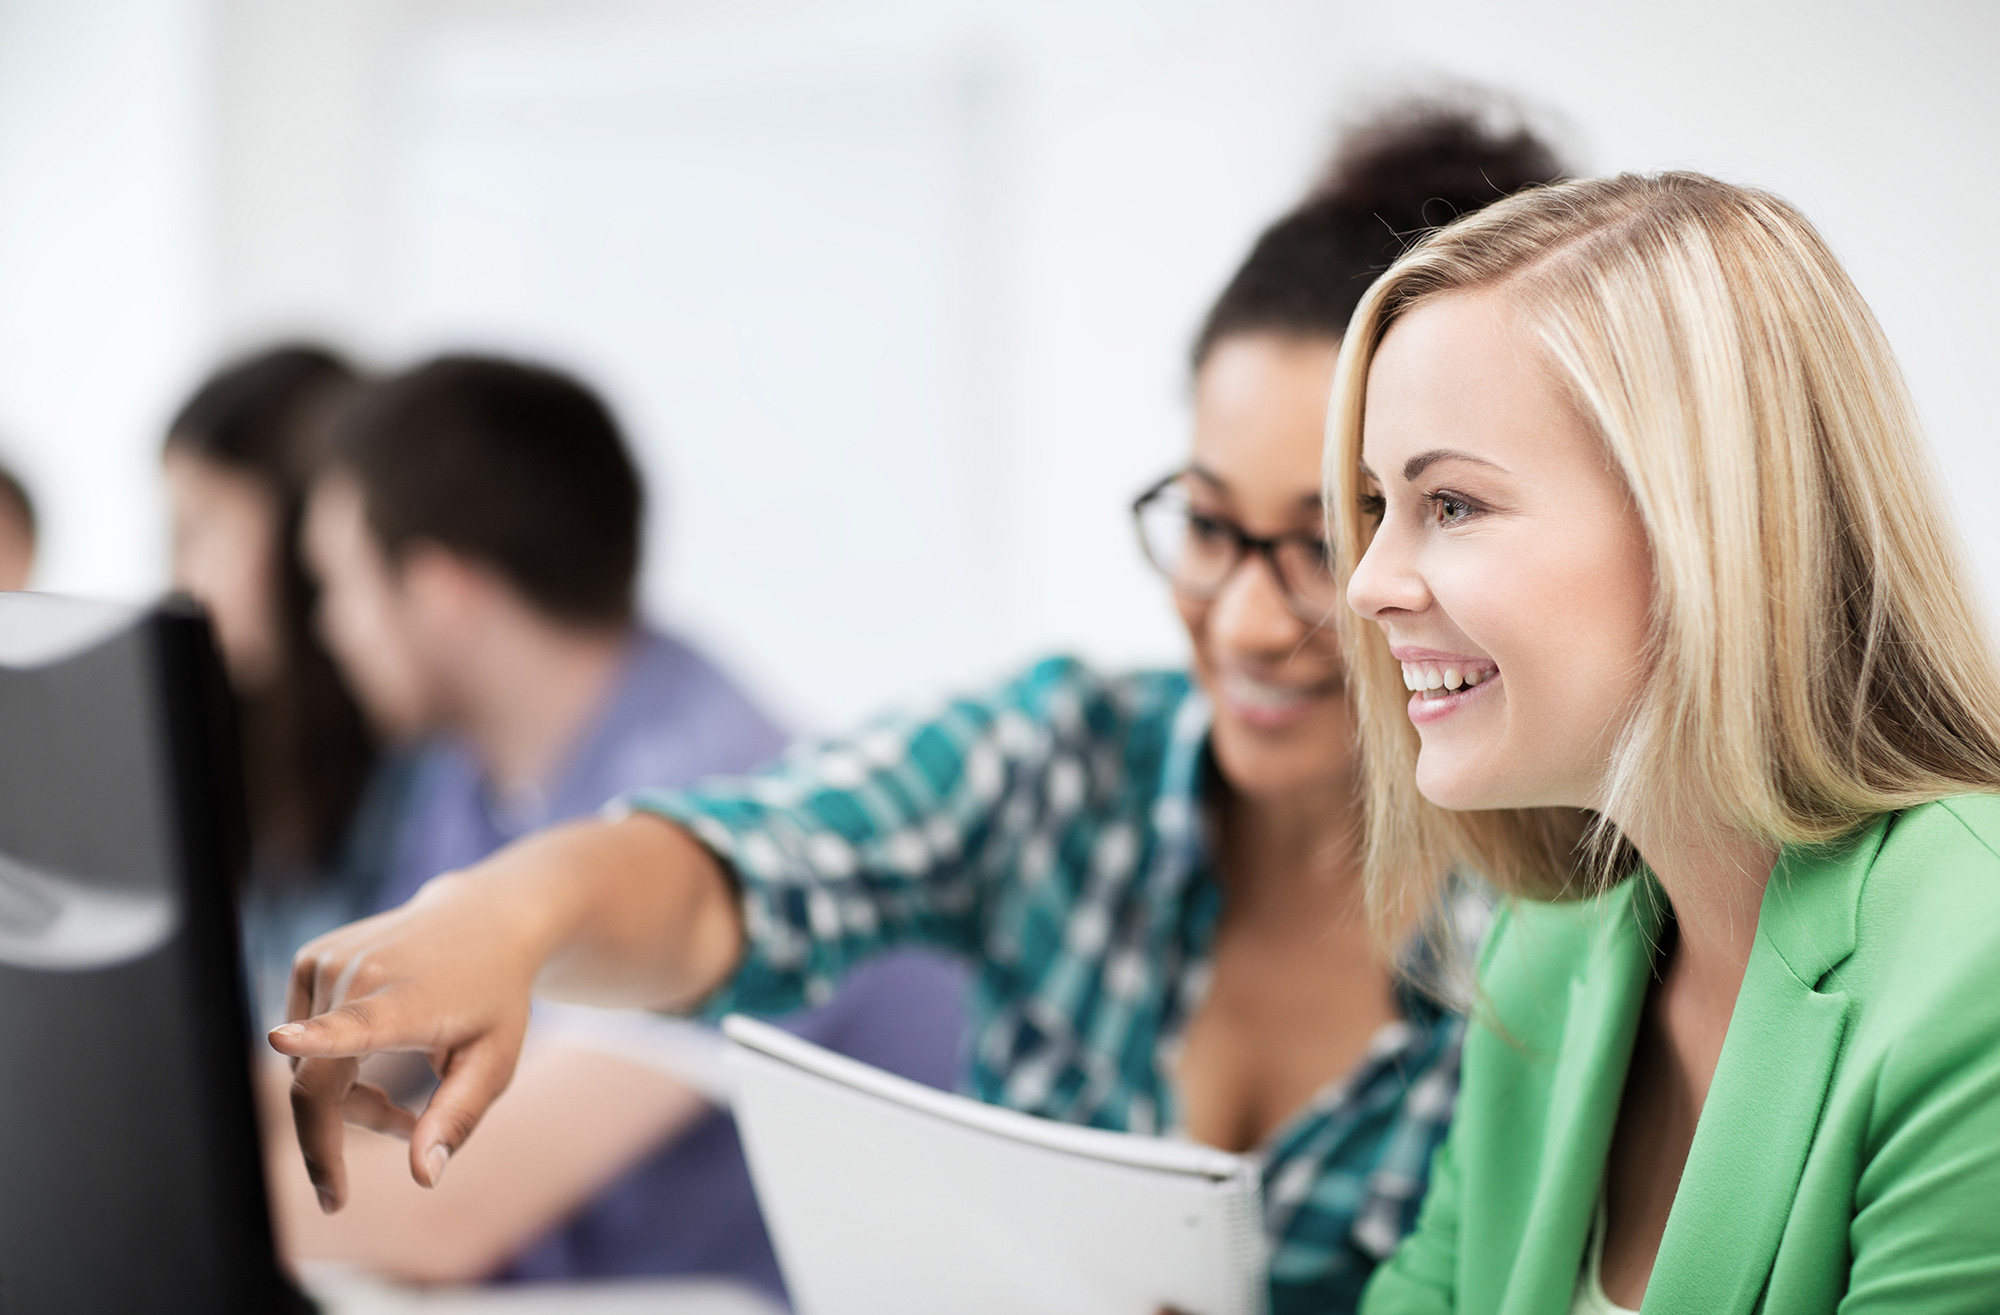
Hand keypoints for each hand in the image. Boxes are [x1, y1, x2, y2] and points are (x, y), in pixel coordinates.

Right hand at [265, 813, 741, 1211]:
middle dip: (342, 1133)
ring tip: (400, 1100)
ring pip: (305, 1069)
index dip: (317, 1038)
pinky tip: (376, 1054)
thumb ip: (457, 1119)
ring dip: (347, 1099)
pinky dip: (331, 1065)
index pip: (355, 1023)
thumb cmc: (494, 1000)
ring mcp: (328, 961)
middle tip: (404, 1134)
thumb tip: (422, 1178)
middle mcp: (359, 974)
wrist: (485, 920)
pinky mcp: (310, 958)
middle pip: (315, 1085)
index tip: (285, 1039)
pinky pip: (301, 1043)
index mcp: (404, 1001)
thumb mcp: (494, 1063)